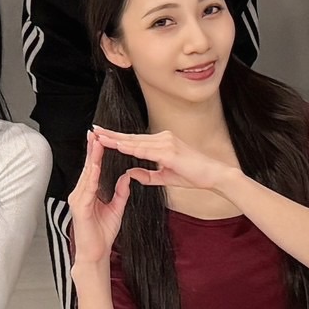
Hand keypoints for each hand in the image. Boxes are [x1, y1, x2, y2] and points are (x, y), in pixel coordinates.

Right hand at [67, 131, 136, 267]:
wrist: (95, 253)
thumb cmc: (102, 234)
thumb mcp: (116, 209)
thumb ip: (120, 193)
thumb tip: (125, 178)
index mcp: (89, 192)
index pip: (93, 168)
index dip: (97, 153)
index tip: (102, 139)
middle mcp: (81, 193)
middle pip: (88, 167)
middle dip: (92, 150)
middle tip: (96, 132)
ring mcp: (78, 200)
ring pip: (87, 175)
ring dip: (92, 159)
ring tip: (97, 144)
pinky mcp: (80, 209)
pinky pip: (87, 190)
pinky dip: (92, 178)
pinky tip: (95, 168)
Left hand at [88, 126, 238, 194]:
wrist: (214, 175)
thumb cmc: (194, 176)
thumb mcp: (166, 177)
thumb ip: (148, 175)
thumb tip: (131, 174)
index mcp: (162, 143)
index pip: (134, 140)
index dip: (117, 138)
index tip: (102, 136)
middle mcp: (163, 138)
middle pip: (131, 137)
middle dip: (111, 134)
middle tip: (93, 130)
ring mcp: (167, 142)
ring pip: (135, 141)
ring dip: (116, 139)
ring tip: (100, 138)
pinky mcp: (170, 151)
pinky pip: (146, 150)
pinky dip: (131, 148)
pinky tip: (118, 147)